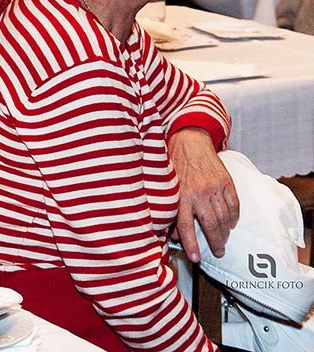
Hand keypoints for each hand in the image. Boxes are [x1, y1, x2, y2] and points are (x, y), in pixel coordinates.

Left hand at [168, 127, 238, 261]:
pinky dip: (234, 217)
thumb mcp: (166, 186)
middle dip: (215, 242)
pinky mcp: (225, 181)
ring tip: (223, 240)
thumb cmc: (174, 165)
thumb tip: (172, 234)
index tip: (195, 259)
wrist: (189, 141)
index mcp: (180, 195)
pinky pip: (234, 204)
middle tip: (218, 252)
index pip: (185, 225)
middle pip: (209, 224)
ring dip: (225, 232)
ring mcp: (213, 187)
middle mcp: (198, 192)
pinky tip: (231, 224)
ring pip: (223, 217)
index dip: (191, 243)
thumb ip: (169, 209)